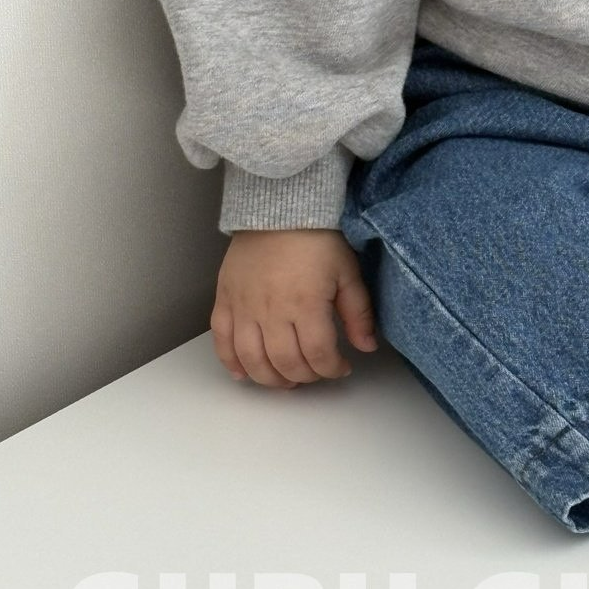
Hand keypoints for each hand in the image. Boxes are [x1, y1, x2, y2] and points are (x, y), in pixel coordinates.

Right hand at [209, 228, 379, 387]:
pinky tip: (244, 373)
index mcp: (306, 304)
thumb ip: (358, 313)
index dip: (332, 369)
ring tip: (285, 380)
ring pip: (252, 360)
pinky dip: (231, 362)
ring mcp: (244, 307)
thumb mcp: (347, 272)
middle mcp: (272, 311)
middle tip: (315, 372)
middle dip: (305, 377)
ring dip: (270, 379)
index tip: (340, 367)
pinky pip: (221, 341)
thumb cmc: (317, 239)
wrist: (279, 208)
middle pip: (285, 363)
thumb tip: (366, 347)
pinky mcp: (225, 300)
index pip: (319, 355)